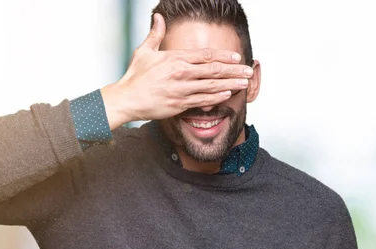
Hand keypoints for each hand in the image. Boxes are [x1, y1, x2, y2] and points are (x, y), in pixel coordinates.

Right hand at [101, 13, 253, 128]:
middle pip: (214, 70)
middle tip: (248, 70)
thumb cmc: (135, 76)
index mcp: (176, 59)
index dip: (223, 56)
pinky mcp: (180, 104)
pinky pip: (203, 100)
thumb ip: (155, 34)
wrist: (127, 99)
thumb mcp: (145, 51)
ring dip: (230, 84)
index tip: (236, 57)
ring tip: (244, 83)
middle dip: (234, 70)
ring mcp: (182, 90)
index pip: (205, 55)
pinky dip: (217, 97)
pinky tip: (227, 94)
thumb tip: (158, 17)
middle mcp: (182, 74)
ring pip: (212, 86)